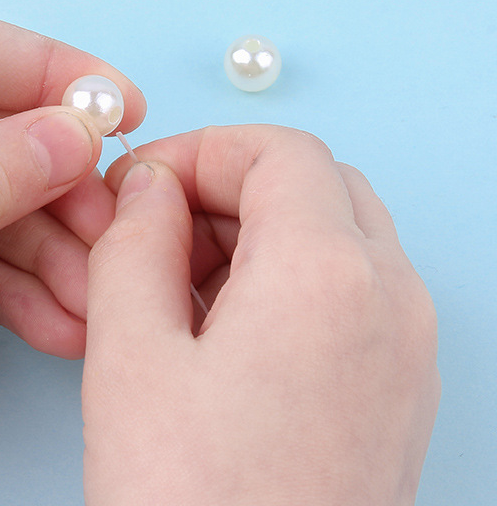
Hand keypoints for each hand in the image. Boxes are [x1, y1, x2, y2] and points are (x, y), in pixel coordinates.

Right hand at [83, 126, 439, 505]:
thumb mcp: (130, 357)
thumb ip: (134, 243)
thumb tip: (148, 186)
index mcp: (328, 275)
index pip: (278, 150)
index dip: (201, 149)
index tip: (144, 181)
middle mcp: (390, 301)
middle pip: (314, 183)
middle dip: (228, 186)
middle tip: (156, 227)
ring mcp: (406, 349)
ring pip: (336, 230)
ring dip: (256, 230)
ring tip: (178, 284)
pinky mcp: (398, 388)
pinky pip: (348, 289)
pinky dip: (285, 276)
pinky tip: (222, 329)